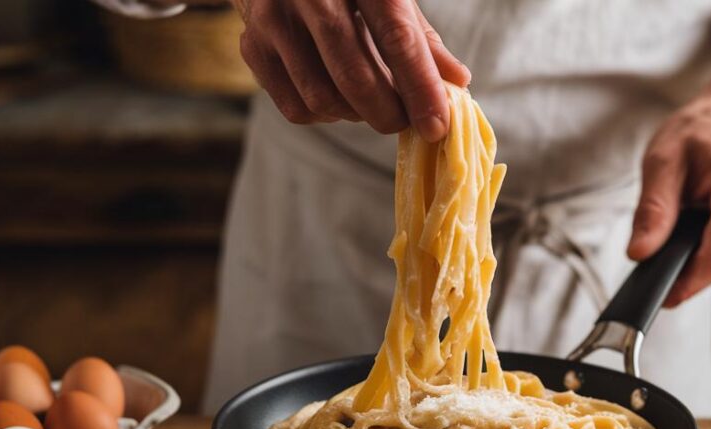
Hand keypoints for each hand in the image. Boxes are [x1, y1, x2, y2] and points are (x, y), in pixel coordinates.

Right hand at [238, 0, 470, 140]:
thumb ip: (421, 39)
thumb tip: (457, 83)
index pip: (398, 38)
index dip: (421, 89)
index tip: (437, 126)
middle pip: (355, 75)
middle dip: (388, 113)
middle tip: (404, 123)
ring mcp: (274, 18)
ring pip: (323, 97)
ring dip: (356, 115)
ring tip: (369, 103)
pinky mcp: (252, 46)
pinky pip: (296, 107)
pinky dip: (325, 115)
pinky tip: (336, 96)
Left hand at [627, 96, 710, 307]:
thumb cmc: (709, 129)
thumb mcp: (665, 158)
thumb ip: (653, 209)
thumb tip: (640, 253)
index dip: (684, 284)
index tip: (659, 294)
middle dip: (687, 259)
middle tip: (671, 223)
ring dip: (701, 254)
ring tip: (693, 215)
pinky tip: (708, 225)